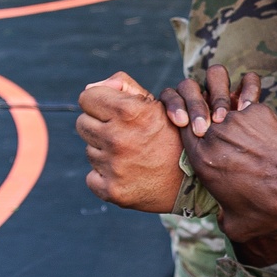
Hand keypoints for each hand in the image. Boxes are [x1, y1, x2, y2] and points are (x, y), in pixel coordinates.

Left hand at [76, 71, 183, 211]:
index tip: (110, 109)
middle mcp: (118, 138)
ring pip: (89, 150)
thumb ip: (123, 85)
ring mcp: (114, 167)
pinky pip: (92, 176)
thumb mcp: (156, 103)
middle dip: (99, 125)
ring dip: (104, 151)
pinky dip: (105, 175)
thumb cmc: (173, 135)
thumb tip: (91, 87)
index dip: (99, 101)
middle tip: (122, 133)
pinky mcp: (112, 190)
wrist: (194, 179)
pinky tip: (127, 172)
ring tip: (130, 154)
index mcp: (128, 111)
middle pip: (82, 124)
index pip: (87, 98)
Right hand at [160, 67, 276, 242]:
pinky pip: (248, 98)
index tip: (197, 130)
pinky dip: (252, 104)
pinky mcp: (259, 110)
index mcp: (202, 160)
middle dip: (201, 106)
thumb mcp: (237, 225)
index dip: (186, 127)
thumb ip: (221, 215)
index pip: (181, 130)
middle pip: (195, 105)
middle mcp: (214, 134)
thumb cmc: (273, 209)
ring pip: (220, 93)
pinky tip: (258, 111)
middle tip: (214, 114)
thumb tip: (222, 214)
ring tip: (233, 106)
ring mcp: (236, 119)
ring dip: (222, 96)